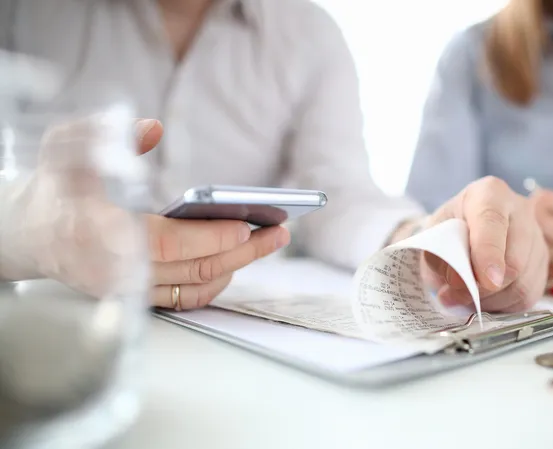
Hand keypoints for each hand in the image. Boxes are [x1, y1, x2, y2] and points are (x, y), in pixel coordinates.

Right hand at [1, 117, 288, 308]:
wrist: (29, 233)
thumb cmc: (55, 188)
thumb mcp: (67, 148)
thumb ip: (107, 135)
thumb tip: (152, 128)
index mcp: (99, 233)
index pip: (168, 243)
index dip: (211, 237)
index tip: (247, 224)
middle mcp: (116, 272)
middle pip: (194, 270)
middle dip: (243, 252)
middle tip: (279, 233)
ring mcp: (127, 291)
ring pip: (195, 287)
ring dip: (238, 267)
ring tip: (269, 243)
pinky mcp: (137, 299)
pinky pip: (186, 297)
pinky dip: (216, 280)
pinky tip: (239, 259)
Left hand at [401, 177, 548, 312]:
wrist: (462, 231)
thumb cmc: (449, 229)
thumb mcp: (434, 235)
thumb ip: (441, 254)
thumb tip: (461, 283)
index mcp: (491, 194)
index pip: (493, 222)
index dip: (489, 253)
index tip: (485, 280)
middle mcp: (521, 212)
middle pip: (514, 262)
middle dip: (482, 289)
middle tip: (453, 295)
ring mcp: (537, 239)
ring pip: (522, 285)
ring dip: (489, 300)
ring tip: (464, 297)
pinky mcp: (543, 266)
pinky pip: (528, 297)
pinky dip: (502, 305)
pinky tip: (484, 298)